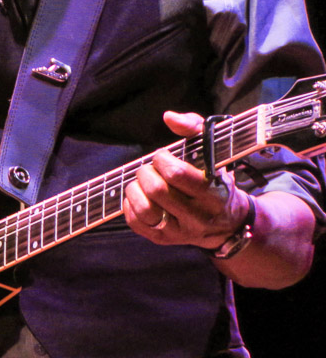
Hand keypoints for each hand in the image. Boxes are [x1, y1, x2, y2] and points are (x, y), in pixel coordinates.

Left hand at [123, 111, 250, 248]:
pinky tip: (137, 196)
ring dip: (135, 189)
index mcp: (214, 192)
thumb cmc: (215, 178)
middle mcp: (198, 216)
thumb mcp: (215, 149)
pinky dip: (129, 205)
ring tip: (141, 181)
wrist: (227, 223)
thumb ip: (194, 127)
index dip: (162, 160)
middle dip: (146, 172)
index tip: (162, 156)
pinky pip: (136, 223)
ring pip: (145, 210)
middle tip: (149, 168)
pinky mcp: (164, 239)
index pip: (178, 174)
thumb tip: (168, 117)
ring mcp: (180, 231)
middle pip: (158, 191)